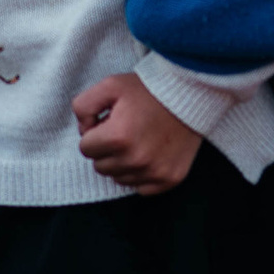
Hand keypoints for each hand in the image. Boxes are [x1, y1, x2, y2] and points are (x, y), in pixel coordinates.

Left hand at [73, 70, 200, 195]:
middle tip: (124, 131)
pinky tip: (149, 154)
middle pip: (100, 167)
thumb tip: (84, 131)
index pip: (85, 149)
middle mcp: (135, 160)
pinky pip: (140, 188)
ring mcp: (154, 172)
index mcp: (117, 137)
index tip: (109, 123)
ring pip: (118, 178)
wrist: (190, 95)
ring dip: (122, 163)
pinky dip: (140, 174)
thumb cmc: (148, 90)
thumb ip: (83, 106)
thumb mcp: (109, 85)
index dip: (94, 134)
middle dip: (106, 150)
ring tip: (138, 141)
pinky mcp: (169, 179)